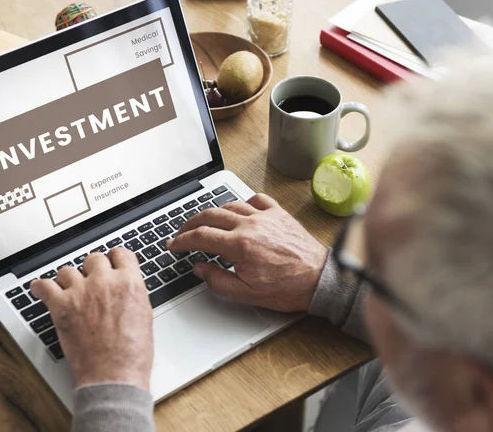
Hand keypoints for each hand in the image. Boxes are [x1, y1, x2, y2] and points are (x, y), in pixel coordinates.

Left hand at [31, 248, 152, 389]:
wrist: (114, 375)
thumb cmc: (132, 353)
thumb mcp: (144, 315)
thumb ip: (132, 294)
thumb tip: (124, 287)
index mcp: (129, 282)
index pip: (120, 254)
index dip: (115, 259)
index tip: (111, 263)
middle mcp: (105, 282)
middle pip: (94, 259)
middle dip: (92, 269)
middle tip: (91, 281)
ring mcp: (82, 292)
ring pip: (68, 270)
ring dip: (68, 279)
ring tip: (68, 289)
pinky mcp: (62, 306)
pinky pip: (44, 286)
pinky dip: (41, 287)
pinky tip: (41, 289)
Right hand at [168, 194, 326, 311]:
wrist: (319, 279)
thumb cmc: (287, 287)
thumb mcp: (246, 293)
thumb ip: (217, 280)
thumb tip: (199, 268)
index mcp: (239, 245)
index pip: (200, 236)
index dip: (182, 241)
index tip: (173, 244)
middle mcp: (250, 225)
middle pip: (210, 215)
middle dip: (190, 223)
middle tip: (182, 231)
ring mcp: (265, 216)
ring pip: (230, 205)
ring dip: (212, 212)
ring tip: (204, 221)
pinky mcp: (278, 214)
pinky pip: (256, 199)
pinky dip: (243, 202)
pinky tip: (239, 210)